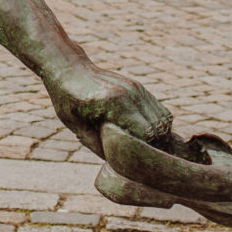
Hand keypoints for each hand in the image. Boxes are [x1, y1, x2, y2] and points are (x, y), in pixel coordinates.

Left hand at [46, 64, 171, 157]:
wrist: (69, 68)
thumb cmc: (67, 98)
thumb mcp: (75, 125)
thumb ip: (97, 145)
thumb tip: (119, 163)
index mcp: (114, 103)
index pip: (146, 133)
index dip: (144, 150)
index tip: (135, 160)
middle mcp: (131, 94)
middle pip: (159, 128)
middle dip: (154, 145)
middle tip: (140, 156)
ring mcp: (137, 89)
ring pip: (165, 119)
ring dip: (159, 135)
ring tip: (143, 146)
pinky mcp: (139, 87)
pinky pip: (159, 109)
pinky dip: (157, 124)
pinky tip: (143, 133)